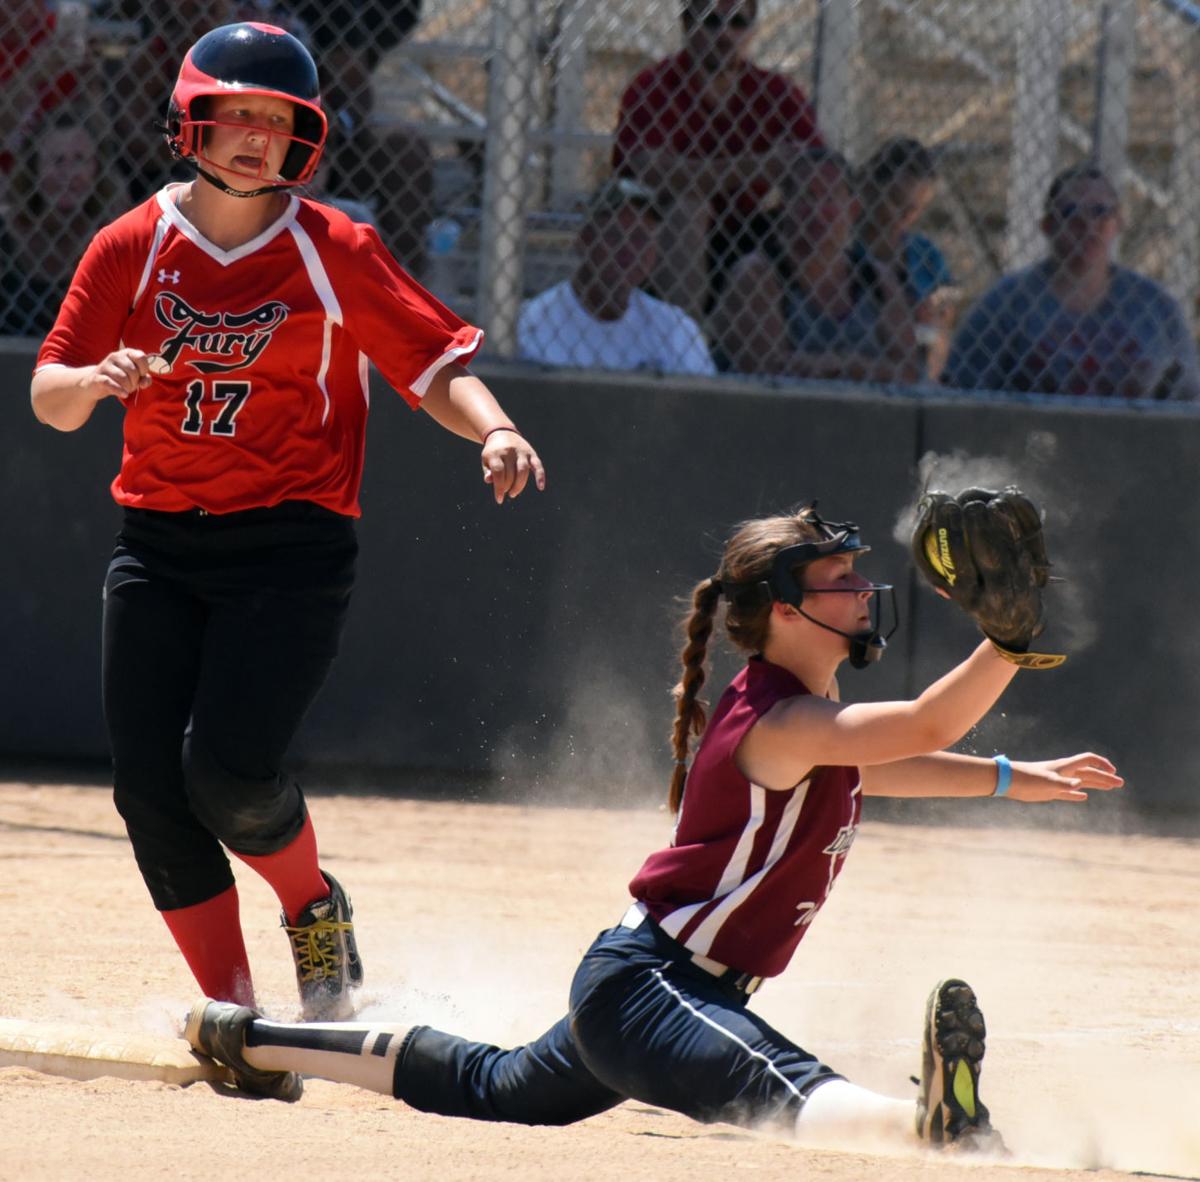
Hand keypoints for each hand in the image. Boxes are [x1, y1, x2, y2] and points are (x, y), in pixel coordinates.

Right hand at [89, 349, 152, 400]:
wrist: (97, 383)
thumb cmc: (121, 379)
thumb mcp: (135, 377)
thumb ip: (145, 379)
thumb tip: (143, 383)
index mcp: (126, 353)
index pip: (140, 357)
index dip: (144, 369)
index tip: (141, 375)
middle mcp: (115, 356)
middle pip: (132, 370)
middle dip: (135, 381)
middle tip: (131, 385)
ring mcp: (105, 366)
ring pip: (122, 377)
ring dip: (128, 387)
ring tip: (126, 389)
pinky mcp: (97, 377)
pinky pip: (110, 383)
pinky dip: (119, 390)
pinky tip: (124, 394)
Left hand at [481, 429, 545, 503]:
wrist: (502, 433)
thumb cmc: (493, 452)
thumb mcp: (486, 460)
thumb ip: (488, 471)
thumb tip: (489, 480)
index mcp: (496, 453)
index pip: (498, 472)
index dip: (499, 488)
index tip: (499, 499)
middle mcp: (509, 451)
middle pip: (511, 474)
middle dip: (507, 487)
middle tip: (505, 492)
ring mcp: (521, 451)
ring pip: (523, 471)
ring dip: (519, 486)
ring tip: (513, 493)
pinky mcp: (532, 453)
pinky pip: (538, 465)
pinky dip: (540, 476)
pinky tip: (541, 487)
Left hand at [1005, 752, 1122, 802]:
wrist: (1007, 781)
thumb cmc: (1027, 779)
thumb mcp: (1047, 782)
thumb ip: (1064, 784)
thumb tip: (1081, 786)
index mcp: (1065, 767)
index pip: (1088, 761)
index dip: (1102, 765)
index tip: (1113, 772)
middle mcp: (1063, 772)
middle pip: (1089, 773)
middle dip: (1105, 777)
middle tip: (1120, 784)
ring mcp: (1057, 781)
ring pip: (1081, 782)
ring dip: (1096, 784)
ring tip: (1110, 788)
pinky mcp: (1050, 791)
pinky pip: (1068, 792)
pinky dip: (1077, 794)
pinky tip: (1083, 797)